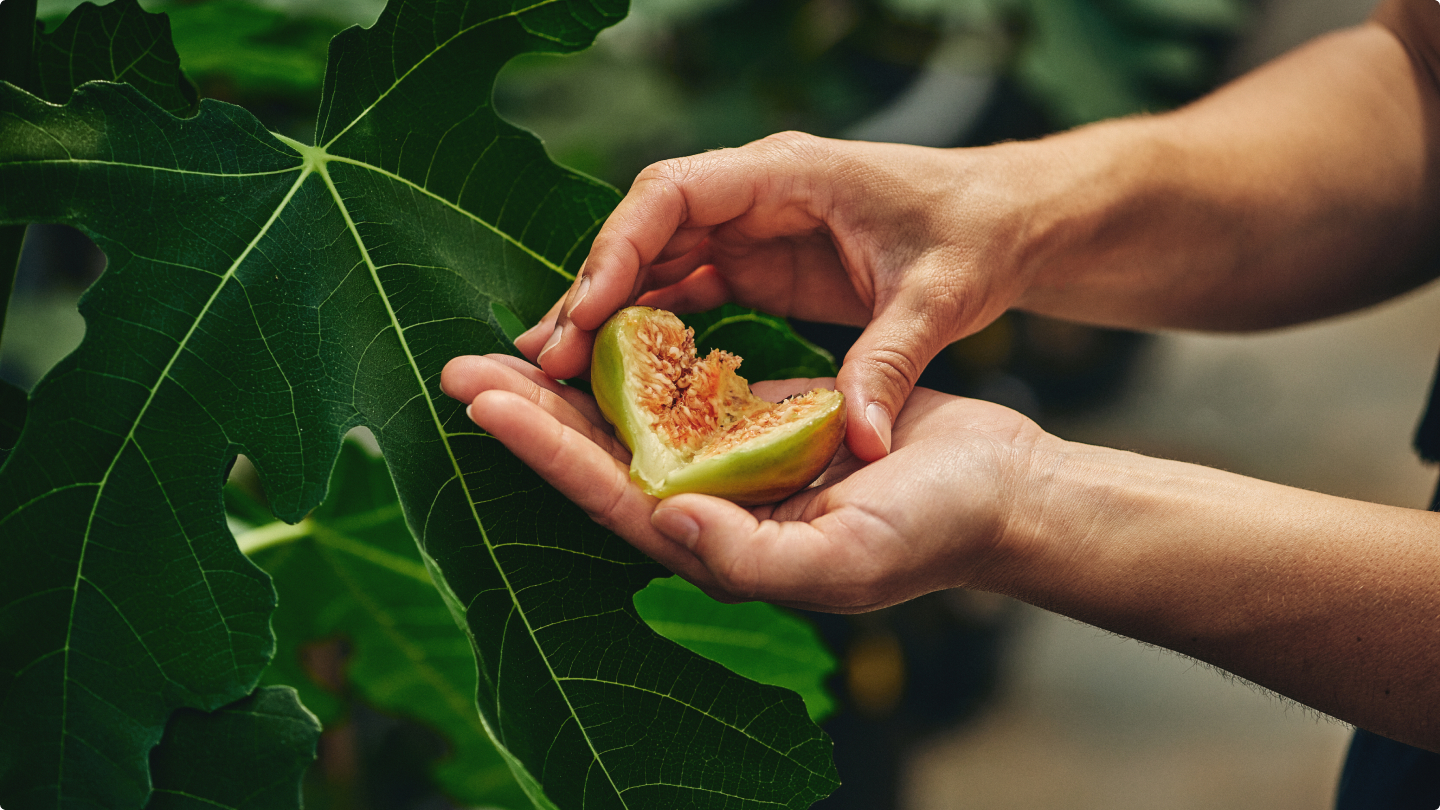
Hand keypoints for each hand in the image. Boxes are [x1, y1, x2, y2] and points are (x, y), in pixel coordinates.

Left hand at [440, 353, 1057, 611]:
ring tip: (514, 342)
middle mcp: (713, 508)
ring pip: (635, 420)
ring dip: (575, 382)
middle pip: (602, 456)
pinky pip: (686, 390)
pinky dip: (642, 362)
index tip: (480, 399)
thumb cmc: (938, 532)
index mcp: (719, 544)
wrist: (1001, 489)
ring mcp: (735, 465)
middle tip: (457, 364)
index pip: (608, 493)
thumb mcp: (851, 558)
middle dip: (531, 412)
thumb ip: (755, 559)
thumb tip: (667, 526)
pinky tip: (608, 329)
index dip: (542, 448)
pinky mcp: (763, 425)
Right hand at [515, 132, 1043, 461]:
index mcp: (786, 175)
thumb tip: (865, 444)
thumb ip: (892, 362)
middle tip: (541, 358)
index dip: (619, 250)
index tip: (583, 312)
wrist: (1006, 217)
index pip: (672, 194)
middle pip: (645, 232)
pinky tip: (614, 376)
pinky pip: (684, 290)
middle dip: (592, 291)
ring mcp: (751, 227)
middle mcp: (754, 194)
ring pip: (655, 263)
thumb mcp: (939, 298)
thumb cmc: (975, 236)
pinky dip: (648, 329)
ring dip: (607, 315)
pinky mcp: (758, 262)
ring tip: (554, 373)